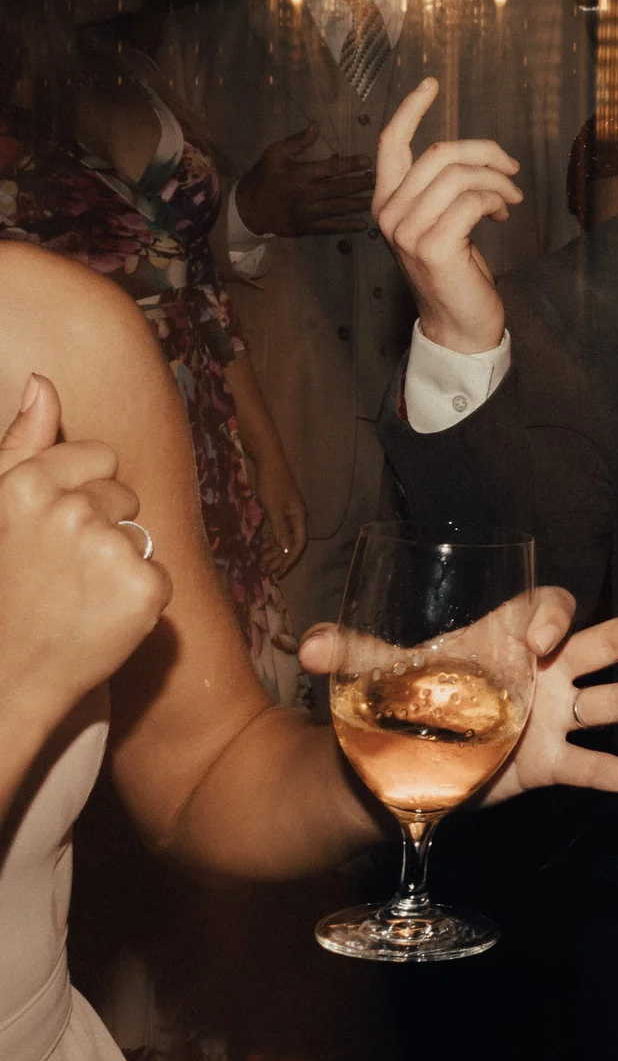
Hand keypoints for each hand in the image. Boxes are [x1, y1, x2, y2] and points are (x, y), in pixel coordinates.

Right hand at [0, 376, 171, 724]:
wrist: (3, 679)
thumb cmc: (2, 589)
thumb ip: (21, 442)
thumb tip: (43, 382)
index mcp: (27, 485)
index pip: (99, 457)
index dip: (80, 494)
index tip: (49, 532)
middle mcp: (69, 511)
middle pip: (122, 496)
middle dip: (101, 528)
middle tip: (57, 573)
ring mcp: (110, 550)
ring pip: (141, 535)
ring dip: (118, 563)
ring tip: (74, 598)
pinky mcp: (146, 589)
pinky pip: (159, 575)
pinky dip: (138, 600)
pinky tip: (99, 619)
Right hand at [234, 124, 375, 237]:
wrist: (247, 208)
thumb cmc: (263, 176)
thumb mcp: (275, 154)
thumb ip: (297, 141)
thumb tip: (316, 125)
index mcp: (300, 174)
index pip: (331, 169)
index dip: (351, 164)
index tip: (367, 161)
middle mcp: (306, 194)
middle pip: (340, 188)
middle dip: (361, 184)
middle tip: (377, 180)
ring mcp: (307, 213)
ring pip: (339, 208)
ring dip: (359, 204)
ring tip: (376, 199)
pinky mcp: (306, 228)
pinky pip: (330, 227)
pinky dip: (347, 226)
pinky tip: (363, 224)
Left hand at [252, 448, 307, 578]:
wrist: (269, 463)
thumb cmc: (272, 484)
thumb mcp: (274, 508)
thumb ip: (280, 529)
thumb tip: (287, 550)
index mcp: (299, 517)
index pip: (298, 543)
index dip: (290, 559)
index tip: (280, 572)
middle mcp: (296, 517)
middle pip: (290, 543)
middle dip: (280, 559)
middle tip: (268, 572)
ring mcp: (287, 514)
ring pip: (282, 538)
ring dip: (273, 552)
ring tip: (262, 564)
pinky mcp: (278, 510)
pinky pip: (275, 530)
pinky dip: (268, 540)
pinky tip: (260, 549)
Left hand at [298, 590, 617, 801]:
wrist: (401, 757)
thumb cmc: (406, 698)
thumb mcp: (381, 672)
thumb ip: (352, 653)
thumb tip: (307, 643)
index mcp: (509, 637)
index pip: (548, 609)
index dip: (554, 617)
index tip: (545, 640)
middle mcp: (542, 672)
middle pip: (598, 643)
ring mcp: (552, 717)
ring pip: (610, 700)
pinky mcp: (548, 762)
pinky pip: (594, 765)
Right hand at [373, 79, 518, 354]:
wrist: (459, 322)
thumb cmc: (456, 270)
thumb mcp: (443, 221)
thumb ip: (443, 189)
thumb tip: (476, 157)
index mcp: (387, 201)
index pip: (390, 144)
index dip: (411, 109)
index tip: (430, 84)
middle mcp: (389, 213)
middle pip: (440, 153)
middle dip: (485, 153)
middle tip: (511, 169)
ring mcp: (407, 231)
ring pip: (460, 175)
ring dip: (498, 181)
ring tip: (510, 198)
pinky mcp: (433, 246)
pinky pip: (473, 200)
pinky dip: (496, 201)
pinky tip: (502, 214)